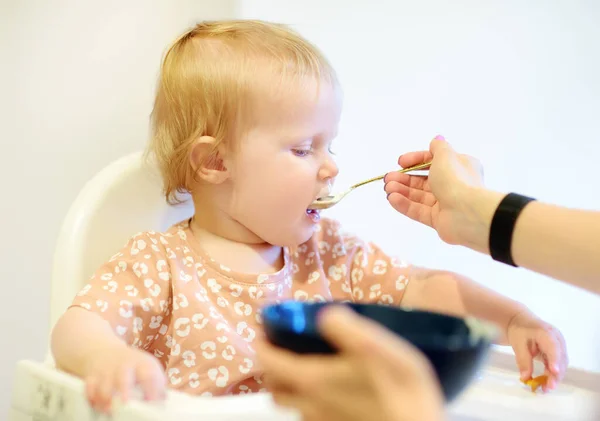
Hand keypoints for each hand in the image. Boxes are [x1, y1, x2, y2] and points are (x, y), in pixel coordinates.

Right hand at [83, 342, 166, 412]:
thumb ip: (157, 386)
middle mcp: (124, 366)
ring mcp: (107, 370)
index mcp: (143, 364)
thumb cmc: (134, 367)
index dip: (151, 389)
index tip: (151, 401)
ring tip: (110, 410)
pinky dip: (92, 398)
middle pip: (123, 377)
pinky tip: (97, 405)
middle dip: (124, 391)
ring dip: (106, 400)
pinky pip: (89, 388)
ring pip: (104, 385)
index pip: (149, 375)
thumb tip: (162, 403)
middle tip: (126, 404)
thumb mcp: (149, 369)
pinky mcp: (92, 376)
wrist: (106, 352)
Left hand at [256, 306, 444, 420]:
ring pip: (291, 404)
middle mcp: (309, 404)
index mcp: (312, 380)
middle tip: (281, 348)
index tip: (264, 329)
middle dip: (271, 366)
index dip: (262, 343)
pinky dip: (308, 399)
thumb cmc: (400, 392)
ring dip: (289, 385)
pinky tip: (331, 388)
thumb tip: (325, 314)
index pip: (269, 361)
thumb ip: (348, 328)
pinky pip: (310, 414)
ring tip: (304, 365)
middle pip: (274, 387)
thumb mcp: (379, 348)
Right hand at [384, 136, 487, 246]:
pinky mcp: (438, 219)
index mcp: (459, 167)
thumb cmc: (457, 181)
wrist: (467, 213)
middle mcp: (453, 185)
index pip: (433, 161)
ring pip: (418, 196)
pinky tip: (392, 199)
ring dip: (401, 190)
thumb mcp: (446, 156)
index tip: (400, 162)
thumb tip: (436, 140)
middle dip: (404, 178)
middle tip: (388, 178)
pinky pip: (418, 210)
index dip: (415, 160)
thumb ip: (438, 147)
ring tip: (387, 188)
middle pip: (423, 180)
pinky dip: (404, 204)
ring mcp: (445, 203)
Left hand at [506, 311, 567, 390]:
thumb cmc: (519, 330)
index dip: (555, 360)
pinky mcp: (557, 352)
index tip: (554, 371)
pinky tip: (545, 383)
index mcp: (546, 333)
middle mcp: (557, 339)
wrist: (521, 322)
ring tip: (545, 388)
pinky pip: (557, 364)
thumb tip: (525, 377)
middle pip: (560, 359)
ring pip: (561, 364)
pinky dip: (552, 374)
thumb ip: (523, 360)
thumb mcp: (517, 343)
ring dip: (555, 377)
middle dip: (555, 375)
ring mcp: (559, 345)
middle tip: (548, 387)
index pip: (553, 347)